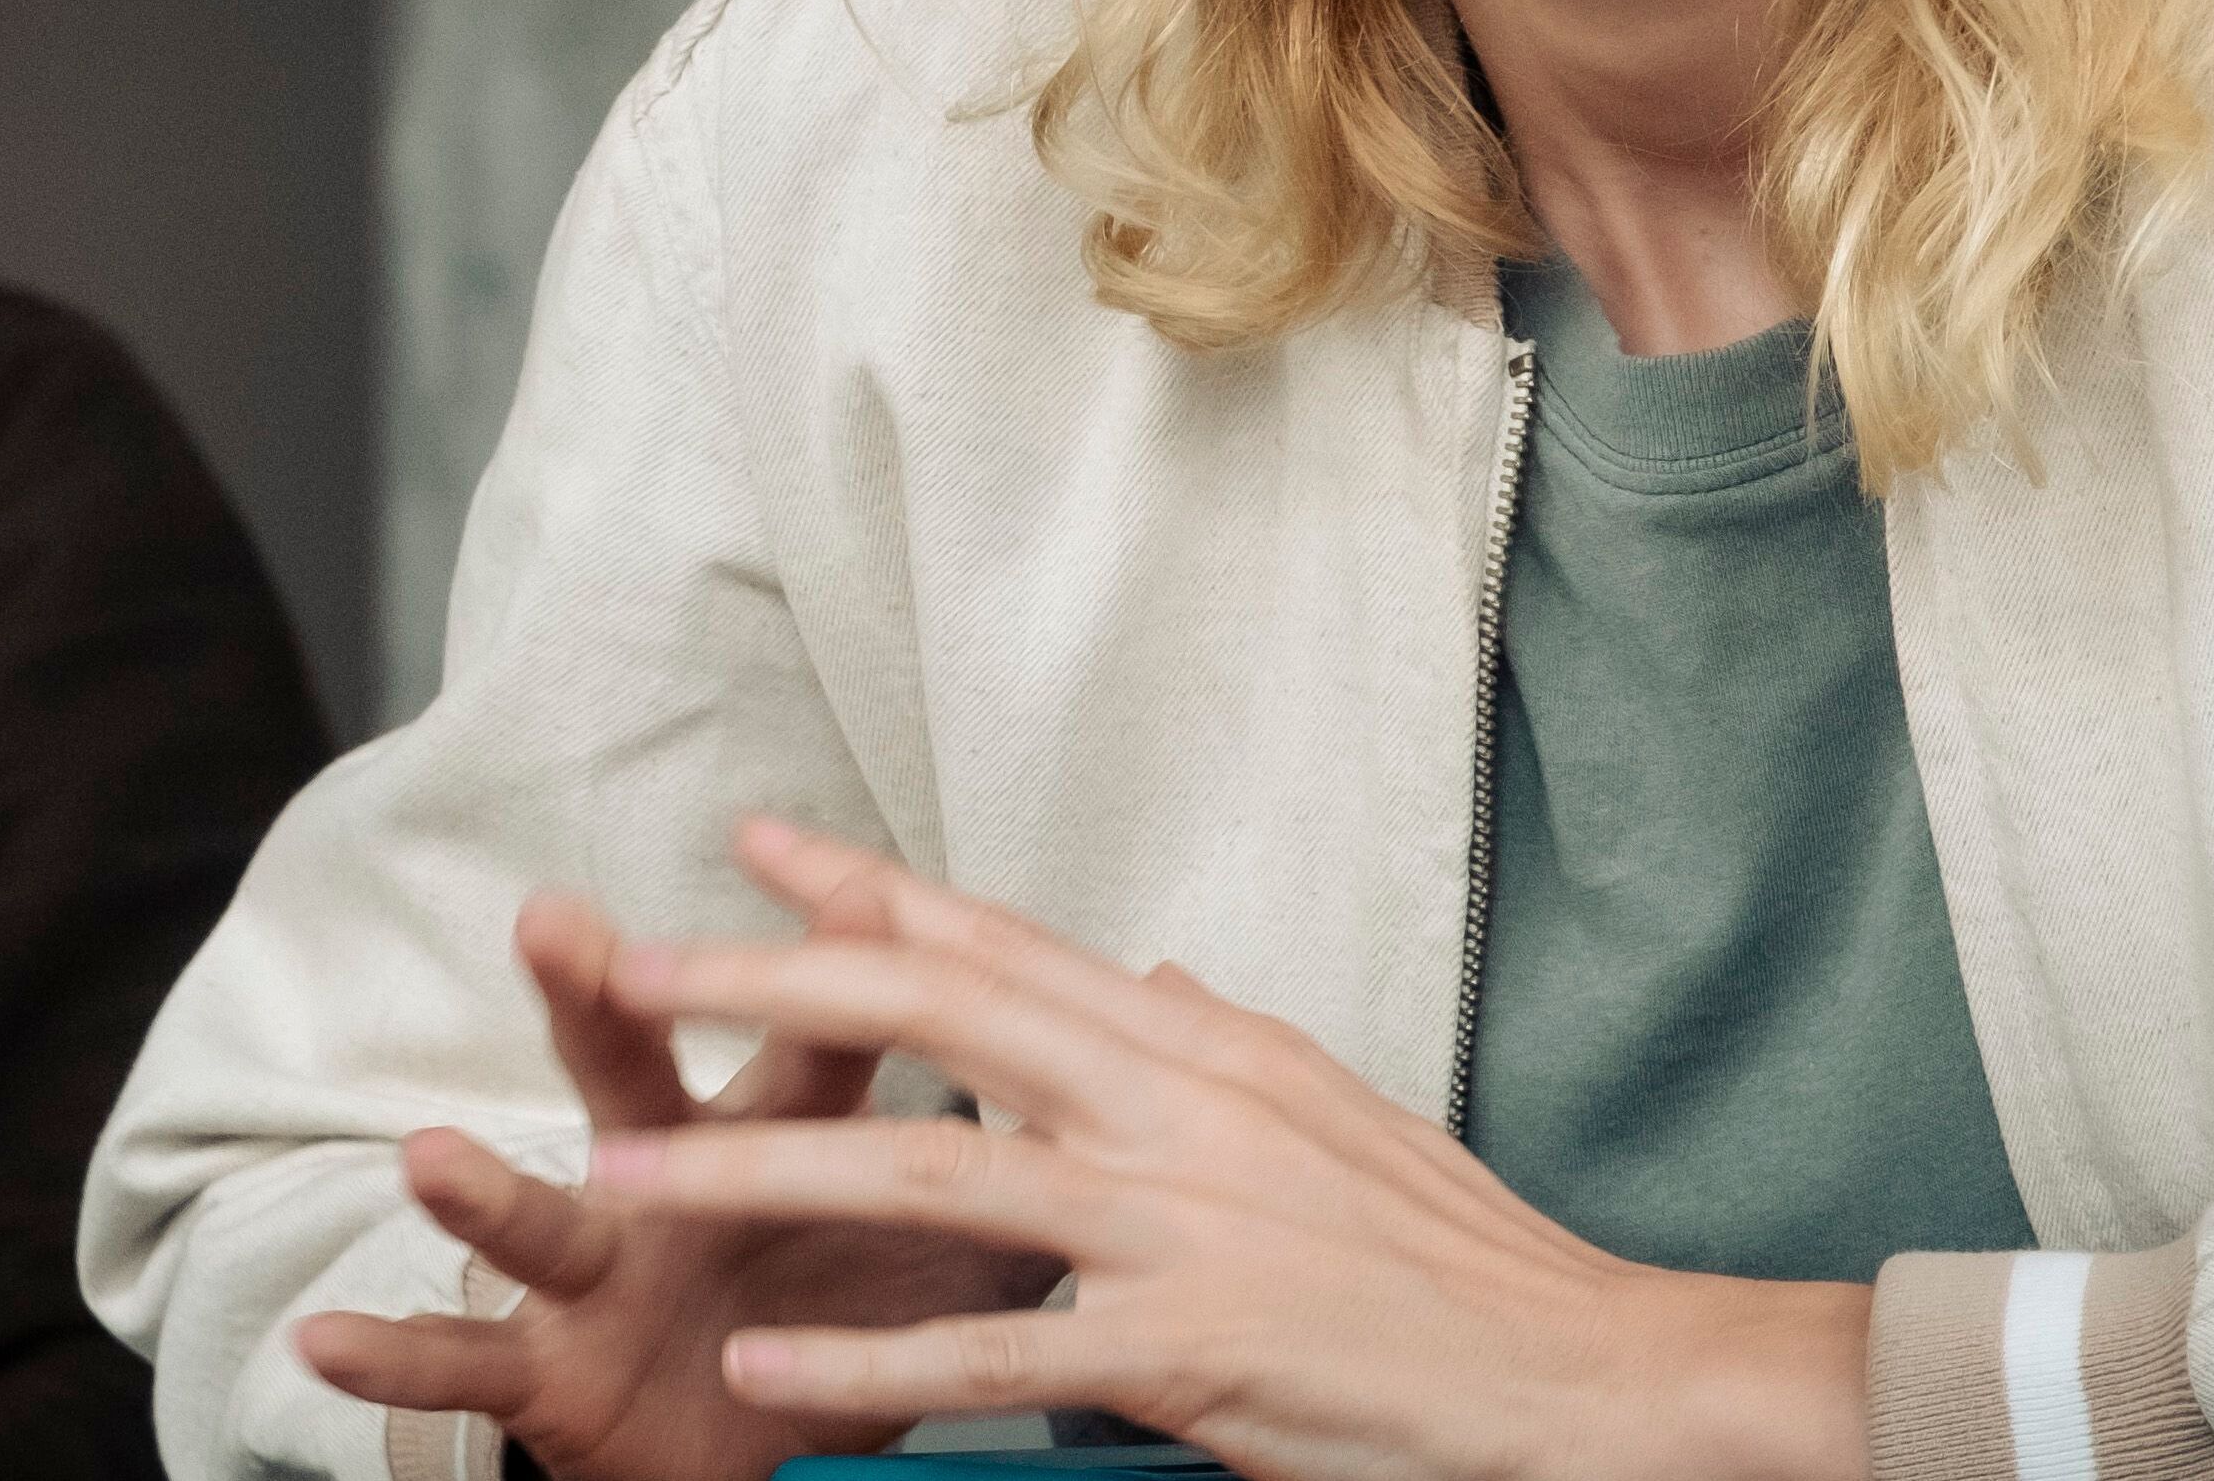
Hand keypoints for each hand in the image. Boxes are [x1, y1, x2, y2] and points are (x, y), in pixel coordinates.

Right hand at [293, 880, 1053, 1480]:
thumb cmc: (837, 1311)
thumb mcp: (948, 1234)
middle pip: (633, 1071)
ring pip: (533, 1214)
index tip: (830, 866)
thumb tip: (1148, 1036)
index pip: (818, 1028)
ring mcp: (594, 1270)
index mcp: (780, 1133)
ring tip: (431, 1154)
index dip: (829, 953)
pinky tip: (327, 1335)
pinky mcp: (543, 1369)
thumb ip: (1028, 1136)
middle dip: (596, 999)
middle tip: (562, 921)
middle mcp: (664, 1177)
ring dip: (478, 1187)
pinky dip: (391, 1349)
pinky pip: (458, 1362)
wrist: (742, 1450)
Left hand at [576, 819, 1866, 1480]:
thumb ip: (1204, 1043)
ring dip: (758, 1166)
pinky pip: (993, 1351)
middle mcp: (1175, 1104)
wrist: (1586, 1375)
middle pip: (931, 1009)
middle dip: (764, 981)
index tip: (751, 839)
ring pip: (927, 1169)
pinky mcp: (1188, 1351)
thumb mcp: (1322, 1111)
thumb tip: (1135, 968)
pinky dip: (867, 1362)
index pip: (998, 937)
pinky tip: (764, 1367)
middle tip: (627, 968)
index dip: (867, 884)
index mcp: (1199, 1043)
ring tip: (630, 1172)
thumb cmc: (1454, 1259)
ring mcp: (1177, 1224)